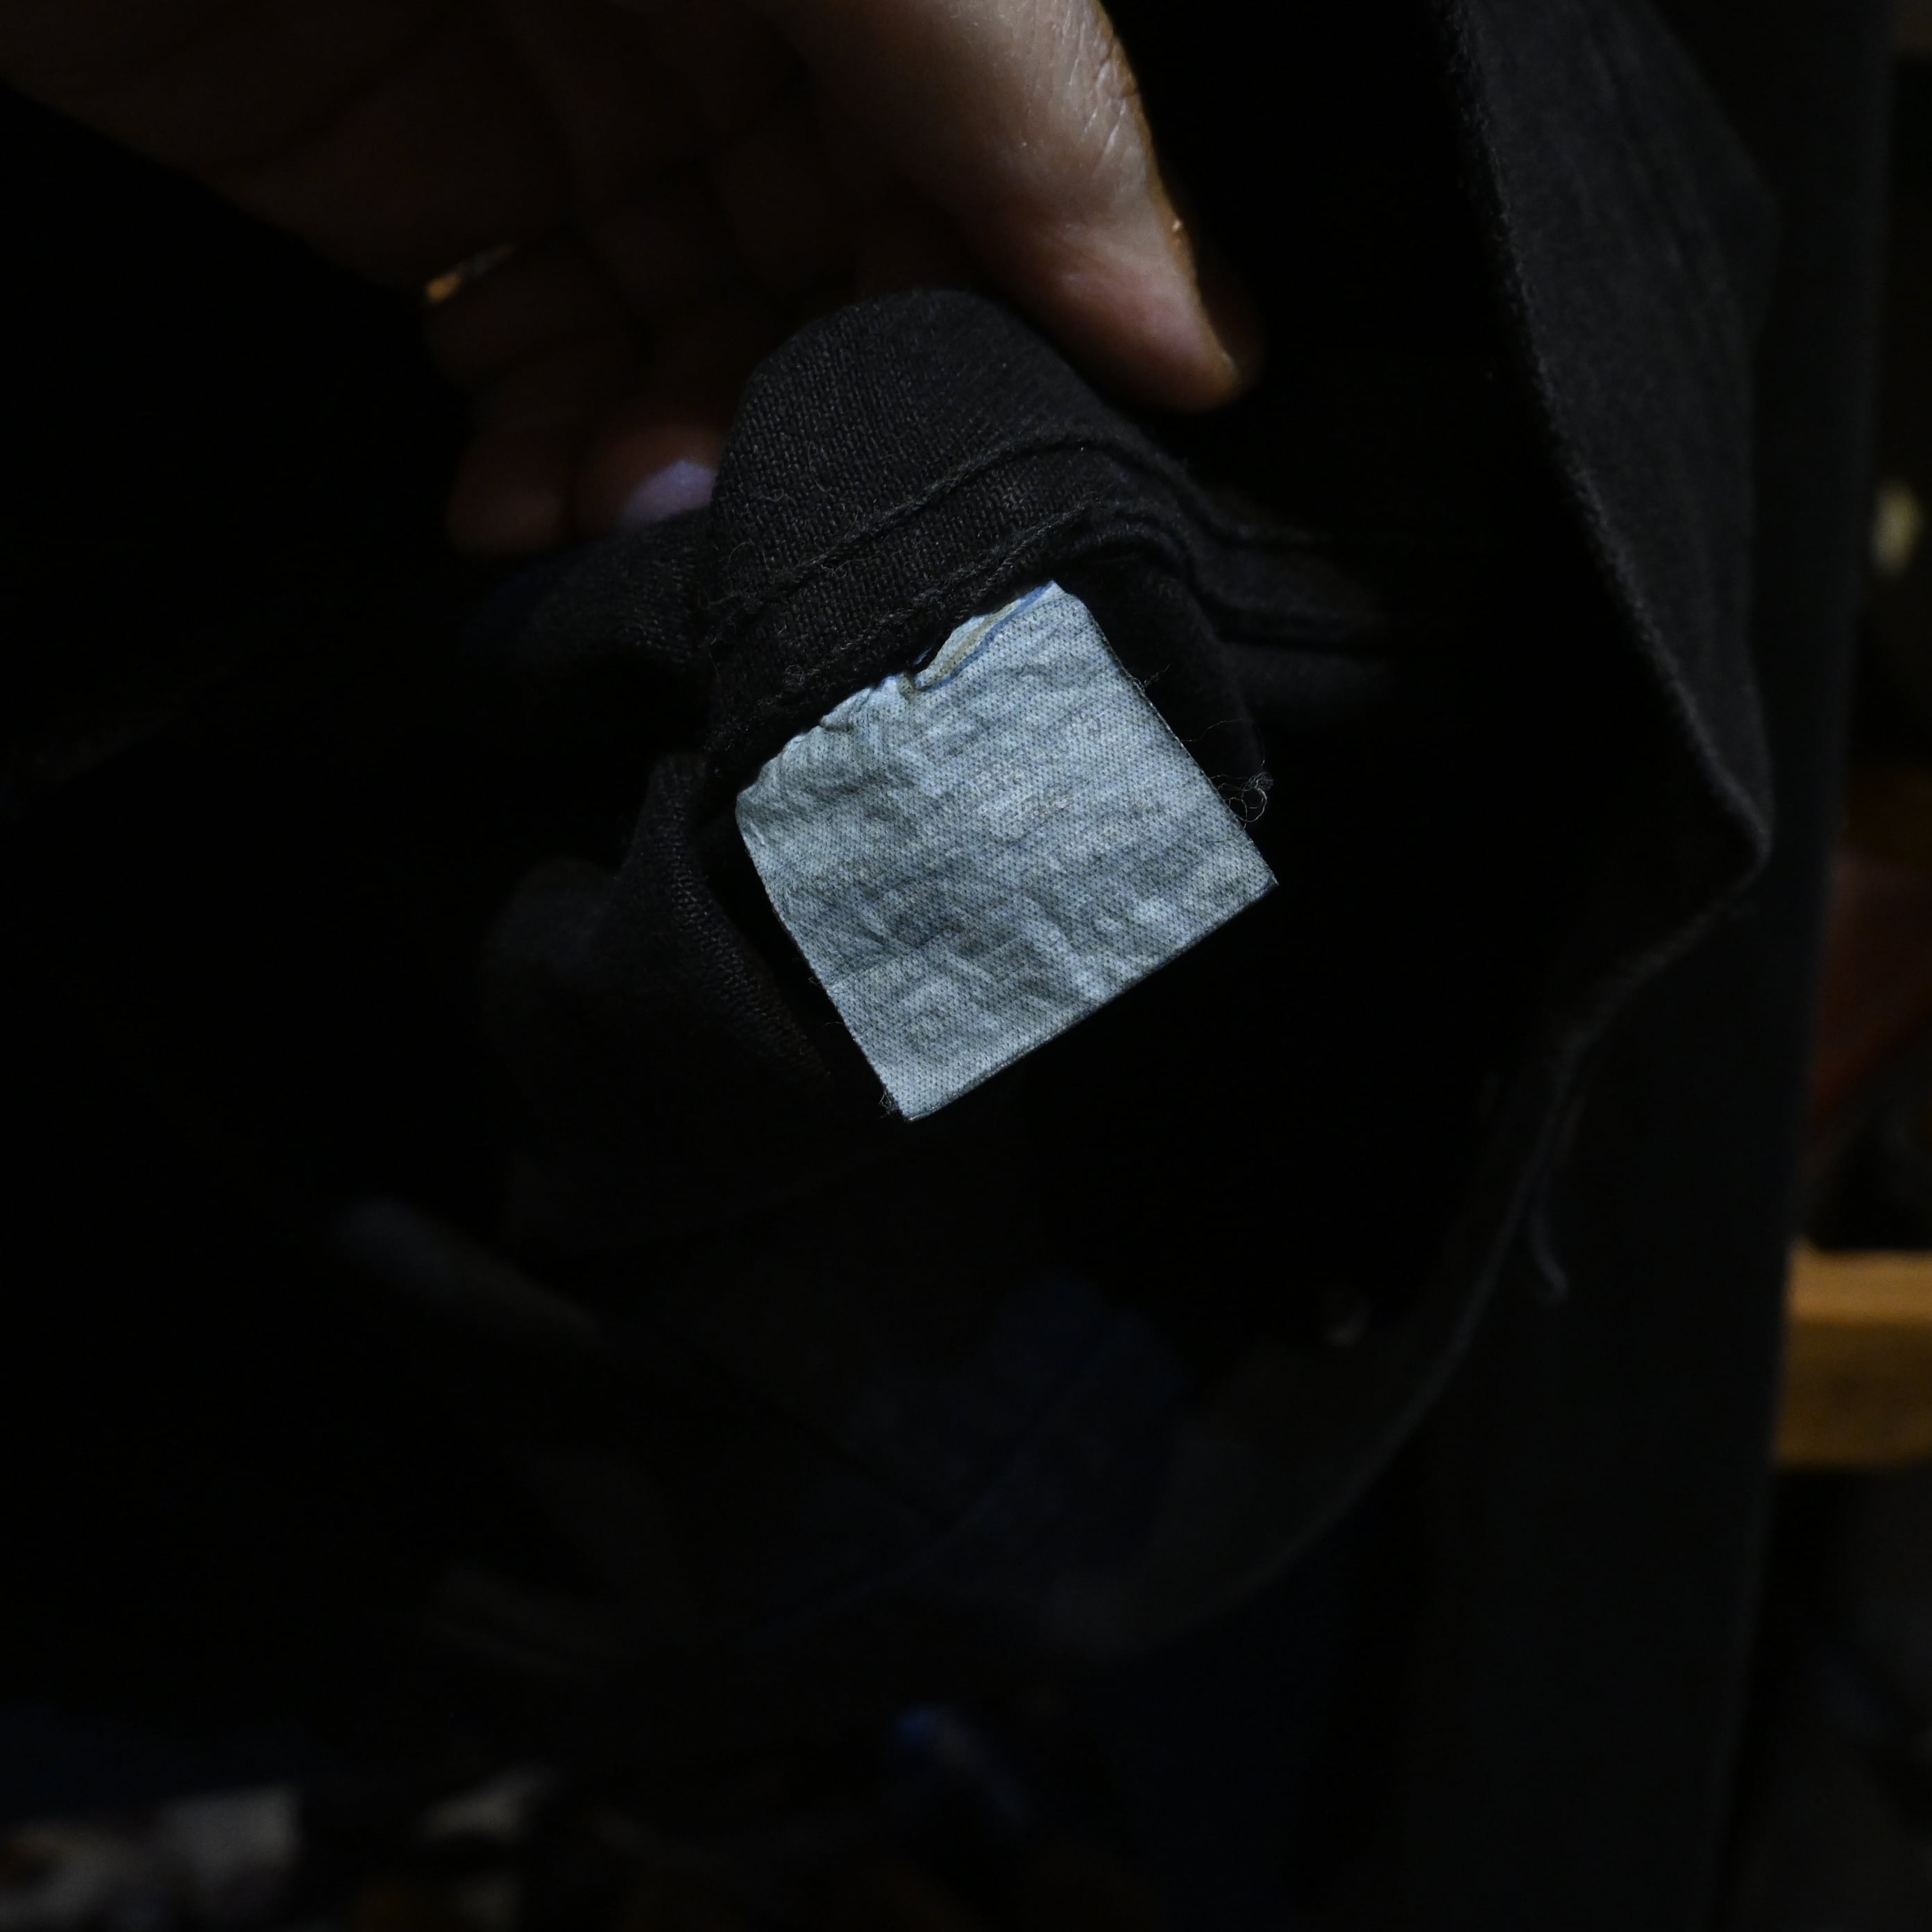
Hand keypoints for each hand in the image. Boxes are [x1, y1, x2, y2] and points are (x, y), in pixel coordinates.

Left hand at [0, 0, 1259, 556]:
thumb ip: (1002, 80)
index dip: (1029, 309)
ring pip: (702, 340)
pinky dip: (544, 460)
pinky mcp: (425, 182)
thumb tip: (1207, 332)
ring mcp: (576, 86)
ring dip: (676, 467)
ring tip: (622, 522)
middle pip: (856, 268)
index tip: (1038, 467)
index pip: (1008, 144)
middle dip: (818, 413)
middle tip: (774, 517)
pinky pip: (537, 358)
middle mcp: (744, 1)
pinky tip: (526, 512)